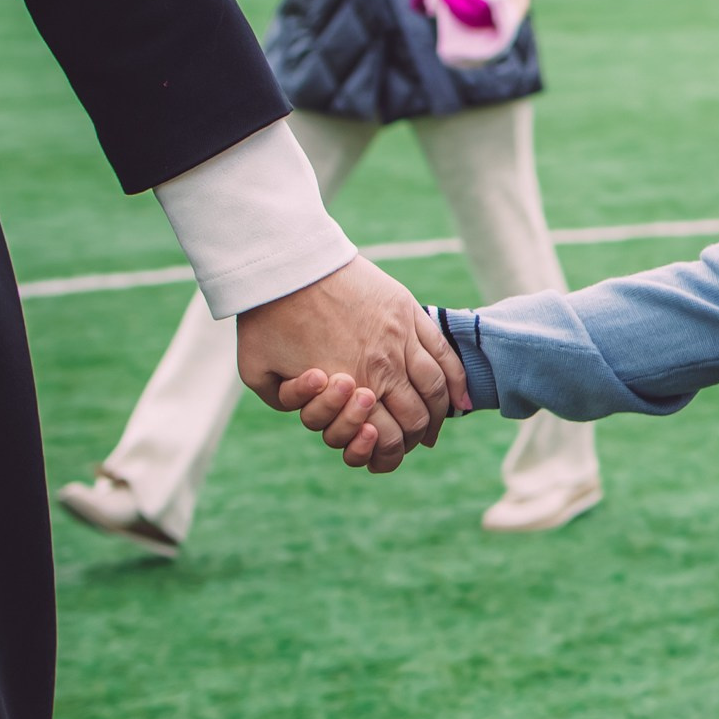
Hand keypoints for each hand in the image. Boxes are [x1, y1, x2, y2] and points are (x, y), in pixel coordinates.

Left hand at [238, 258, 466, 472]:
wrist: (287, 263)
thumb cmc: (267, 318)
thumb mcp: (258, 372)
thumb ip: (285, 402)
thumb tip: (311, 414)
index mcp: (350, 388)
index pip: (387, 438)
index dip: (387, 456)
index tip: (382, 456)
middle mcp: (383, 367)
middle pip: (416, 418)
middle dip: (412, 439)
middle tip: (406, 441)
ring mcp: (401, 338)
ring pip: (435, 388)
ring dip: (437, 414)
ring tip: (432, 425)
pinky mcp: (409, 312)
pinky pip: (443, 353)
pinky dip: (456, 381)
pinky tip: (459, 400)